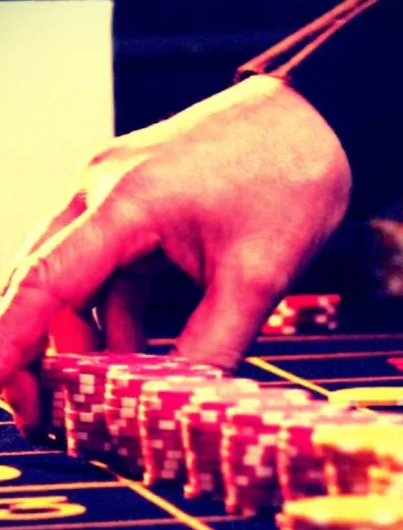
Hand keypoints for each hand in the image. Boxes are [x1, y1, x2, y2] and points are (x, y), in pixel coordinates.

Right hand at [0, 74, 350, 432]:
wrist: (316, 117)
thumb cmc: (290, 174)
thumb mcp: (258, 275)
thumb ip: (211, 347)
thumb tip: (174, 407)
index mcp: (126, 203)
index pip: (44, 282)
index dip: (10, 343)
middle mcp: (102, 192)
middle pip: (41, 282)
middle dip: (35, 351)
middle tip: (44, 412)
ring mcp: (115, 195)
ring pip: (73, 282)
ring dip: (81, 340)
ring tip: (100, 395)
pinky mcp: (135, 206)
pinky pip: (105, 272)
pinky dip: (112, 317)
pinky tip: (130, 355)